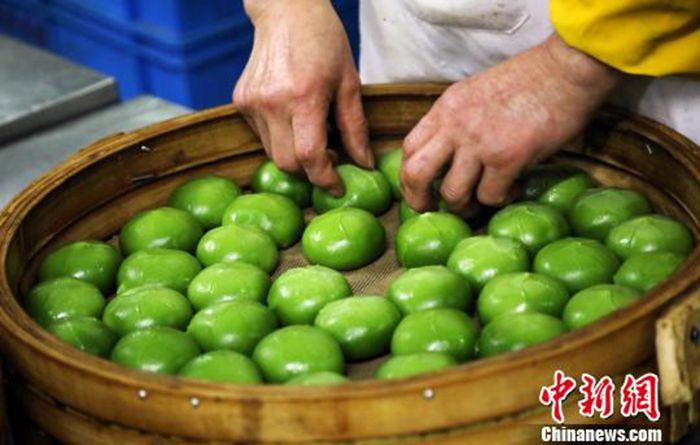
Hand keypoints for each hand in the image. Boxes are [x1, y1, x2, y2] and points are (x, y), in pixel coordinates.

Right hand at [234, 0, 371, 195]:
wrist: (286, 10)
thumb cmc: (324, 41)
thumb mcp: (349, 82)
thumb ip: (355, 128)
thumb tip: (364, 164)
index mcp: (304, 96)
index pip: (310, 156)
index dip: (325, 178)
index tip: (337, 186)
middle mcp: (272, 102)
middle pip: (286, 163)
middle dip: (308, 170)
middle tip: (327, 157)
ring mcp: (252, 102)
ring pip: (272, 152)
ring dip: (293, 153)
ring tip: (310, 130)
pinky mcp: (240, 100)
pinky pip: (261, 135)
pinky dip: (279, 136)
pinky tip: (291, 114)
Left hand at [401, 34, 621, 211]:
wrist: (566, 69)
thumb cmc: (529, 80)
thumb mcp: (476, 92)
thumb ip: (457, 119)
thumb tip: (449, 153)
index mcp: (446, 108)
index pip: (409, 148)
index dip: (407, 175)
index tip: (418, 189)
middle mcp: (455, 125)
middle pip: (416, 173)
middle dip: (419, 200)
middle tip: (433, 210)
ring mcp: (479, 142)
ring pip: (452, 193)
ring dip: (463, 206)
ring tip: (478, 203)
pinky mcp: (507, 157)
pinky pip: (490, 196)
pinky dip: (499, 200)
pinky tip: (511, 190)